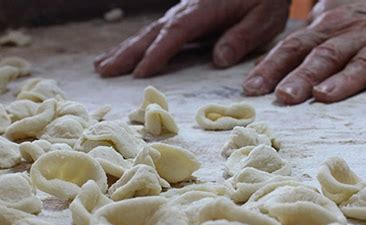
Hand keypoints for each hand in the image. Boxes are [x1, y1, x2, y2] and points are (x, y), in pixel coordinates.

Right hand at [95, 0, 289, 77]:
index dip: (157, 53)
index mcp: (204, 11)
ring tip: (101, 65)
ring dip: (125, 49)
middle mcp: (186, 11)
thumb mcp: (264, 19)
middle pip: (151, 32)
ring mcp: (182, 12)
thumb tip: (218, 60)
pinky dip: (138, 44)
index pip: (175, 34)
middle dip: (127, 53)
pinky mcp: (183, 15)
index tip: (140, 73)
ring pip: (148, 32)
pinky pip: (155, 32)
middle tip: (103, 71)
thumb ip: (241, 38)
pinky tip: (126, 52)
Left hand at [243, 0, 365, 103]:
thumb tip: (258, 70)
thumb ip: (295, 47)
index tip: (252, 88)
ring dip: (340, 80)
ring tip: (323, 95)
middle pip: (322, 55)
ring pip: (358, 61)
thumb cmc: (354, 18)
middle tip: (284, 96)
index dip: (272, 67)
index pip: (293, 47)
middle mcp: (349, 33)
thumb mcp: (322, 22)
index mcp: (324, 27)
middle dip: (302, 76)